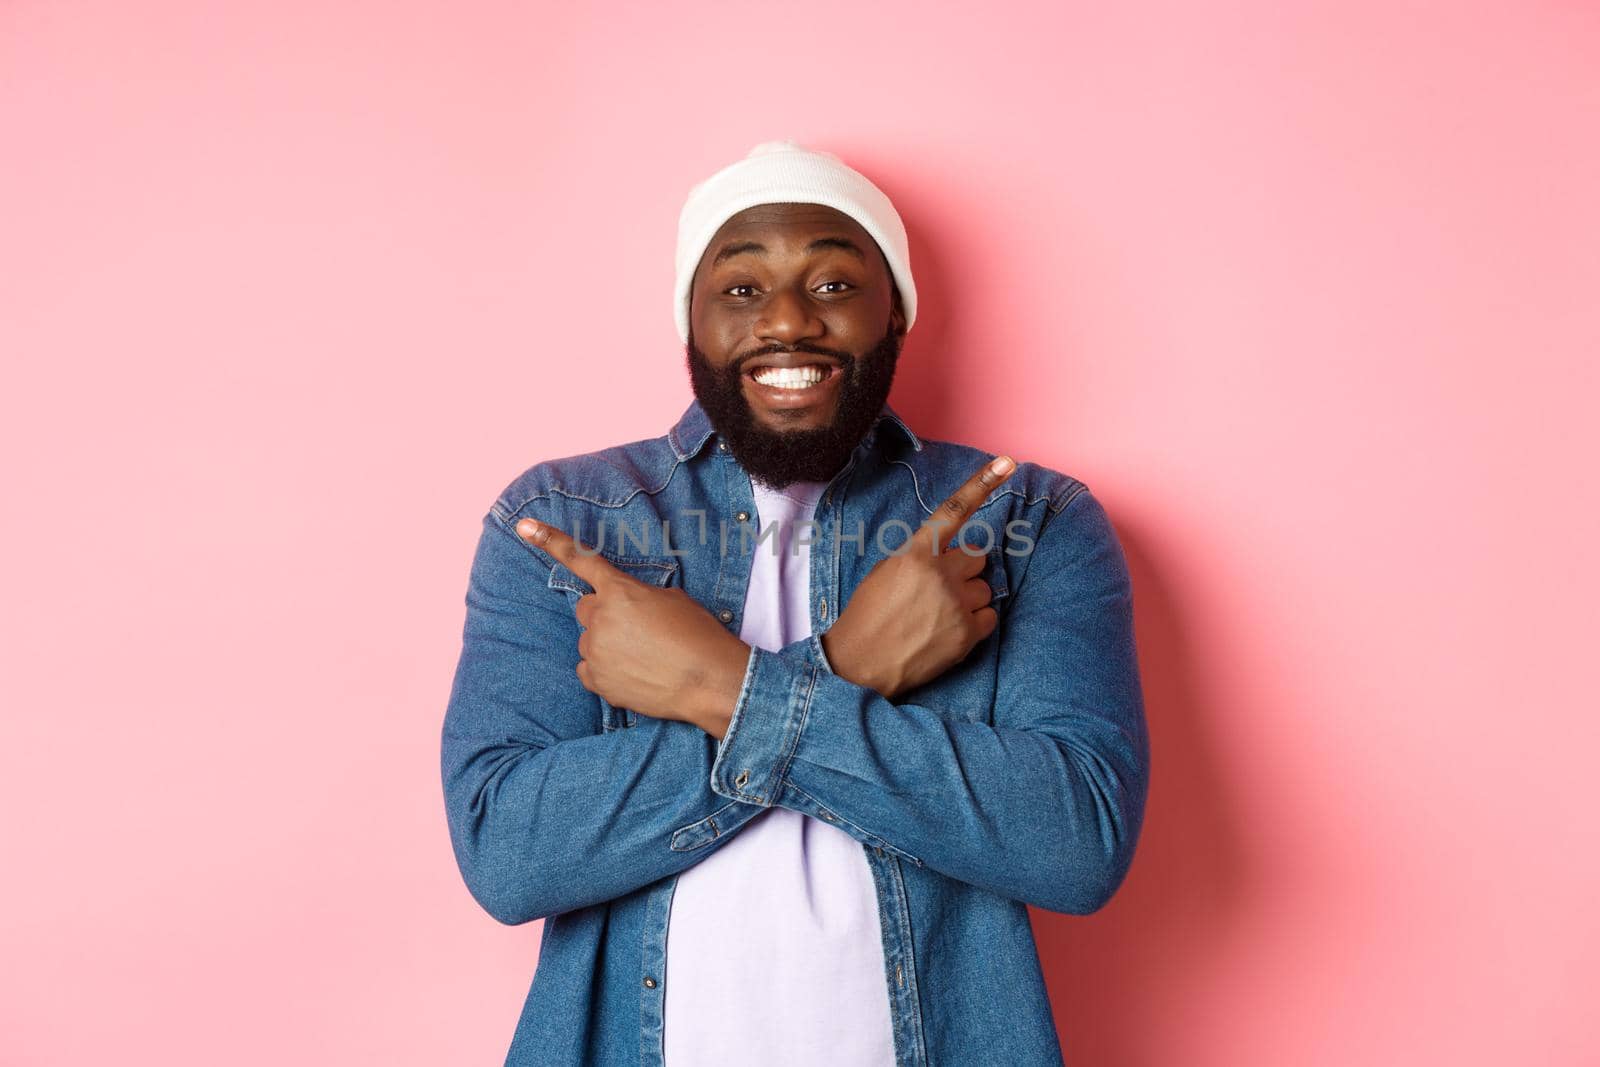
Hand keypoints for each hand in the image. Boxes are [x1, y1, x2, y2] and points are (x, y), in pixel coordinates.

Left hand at [515, 517, 750, 738]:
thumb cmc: (698, 635)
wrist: (709, 680)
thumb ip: (639, 596)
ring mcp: (596, 652)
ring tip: (643, 658)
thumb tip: (629, 608)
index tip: (524, 527)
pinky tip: (632, 674)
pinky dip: (605, 671)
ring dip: (608, 645)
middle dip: (605, 615)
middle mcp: (600, 619)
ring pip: (589, 642)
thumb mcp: (672, 600)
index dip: (549, 540)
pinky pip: (589, 669)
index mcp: (619, 591)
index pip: (579, 559)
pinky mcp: (598, 682)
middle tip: (636, 630)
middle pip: (586, 609)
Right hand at [821, 455, 1016, 698]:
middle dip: (964, 570)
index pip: (954, 511)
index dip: (982, 484)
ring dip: (968, 598)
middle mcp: (940, 573)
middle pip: (978, 557)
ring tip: (939, 615)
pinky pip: (989, 617)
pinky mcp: (967, 633)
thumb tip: (951, 555)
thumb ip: (921, 556)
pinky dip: (975, 623)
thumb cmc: (869, 614)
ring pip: (985, 587)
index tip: (1007, 463)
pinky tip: (949, 631)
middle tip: (939, 590)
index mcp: (916, 553)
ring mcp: (956, 604)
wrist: (860, 663)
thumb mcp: (887, 571)